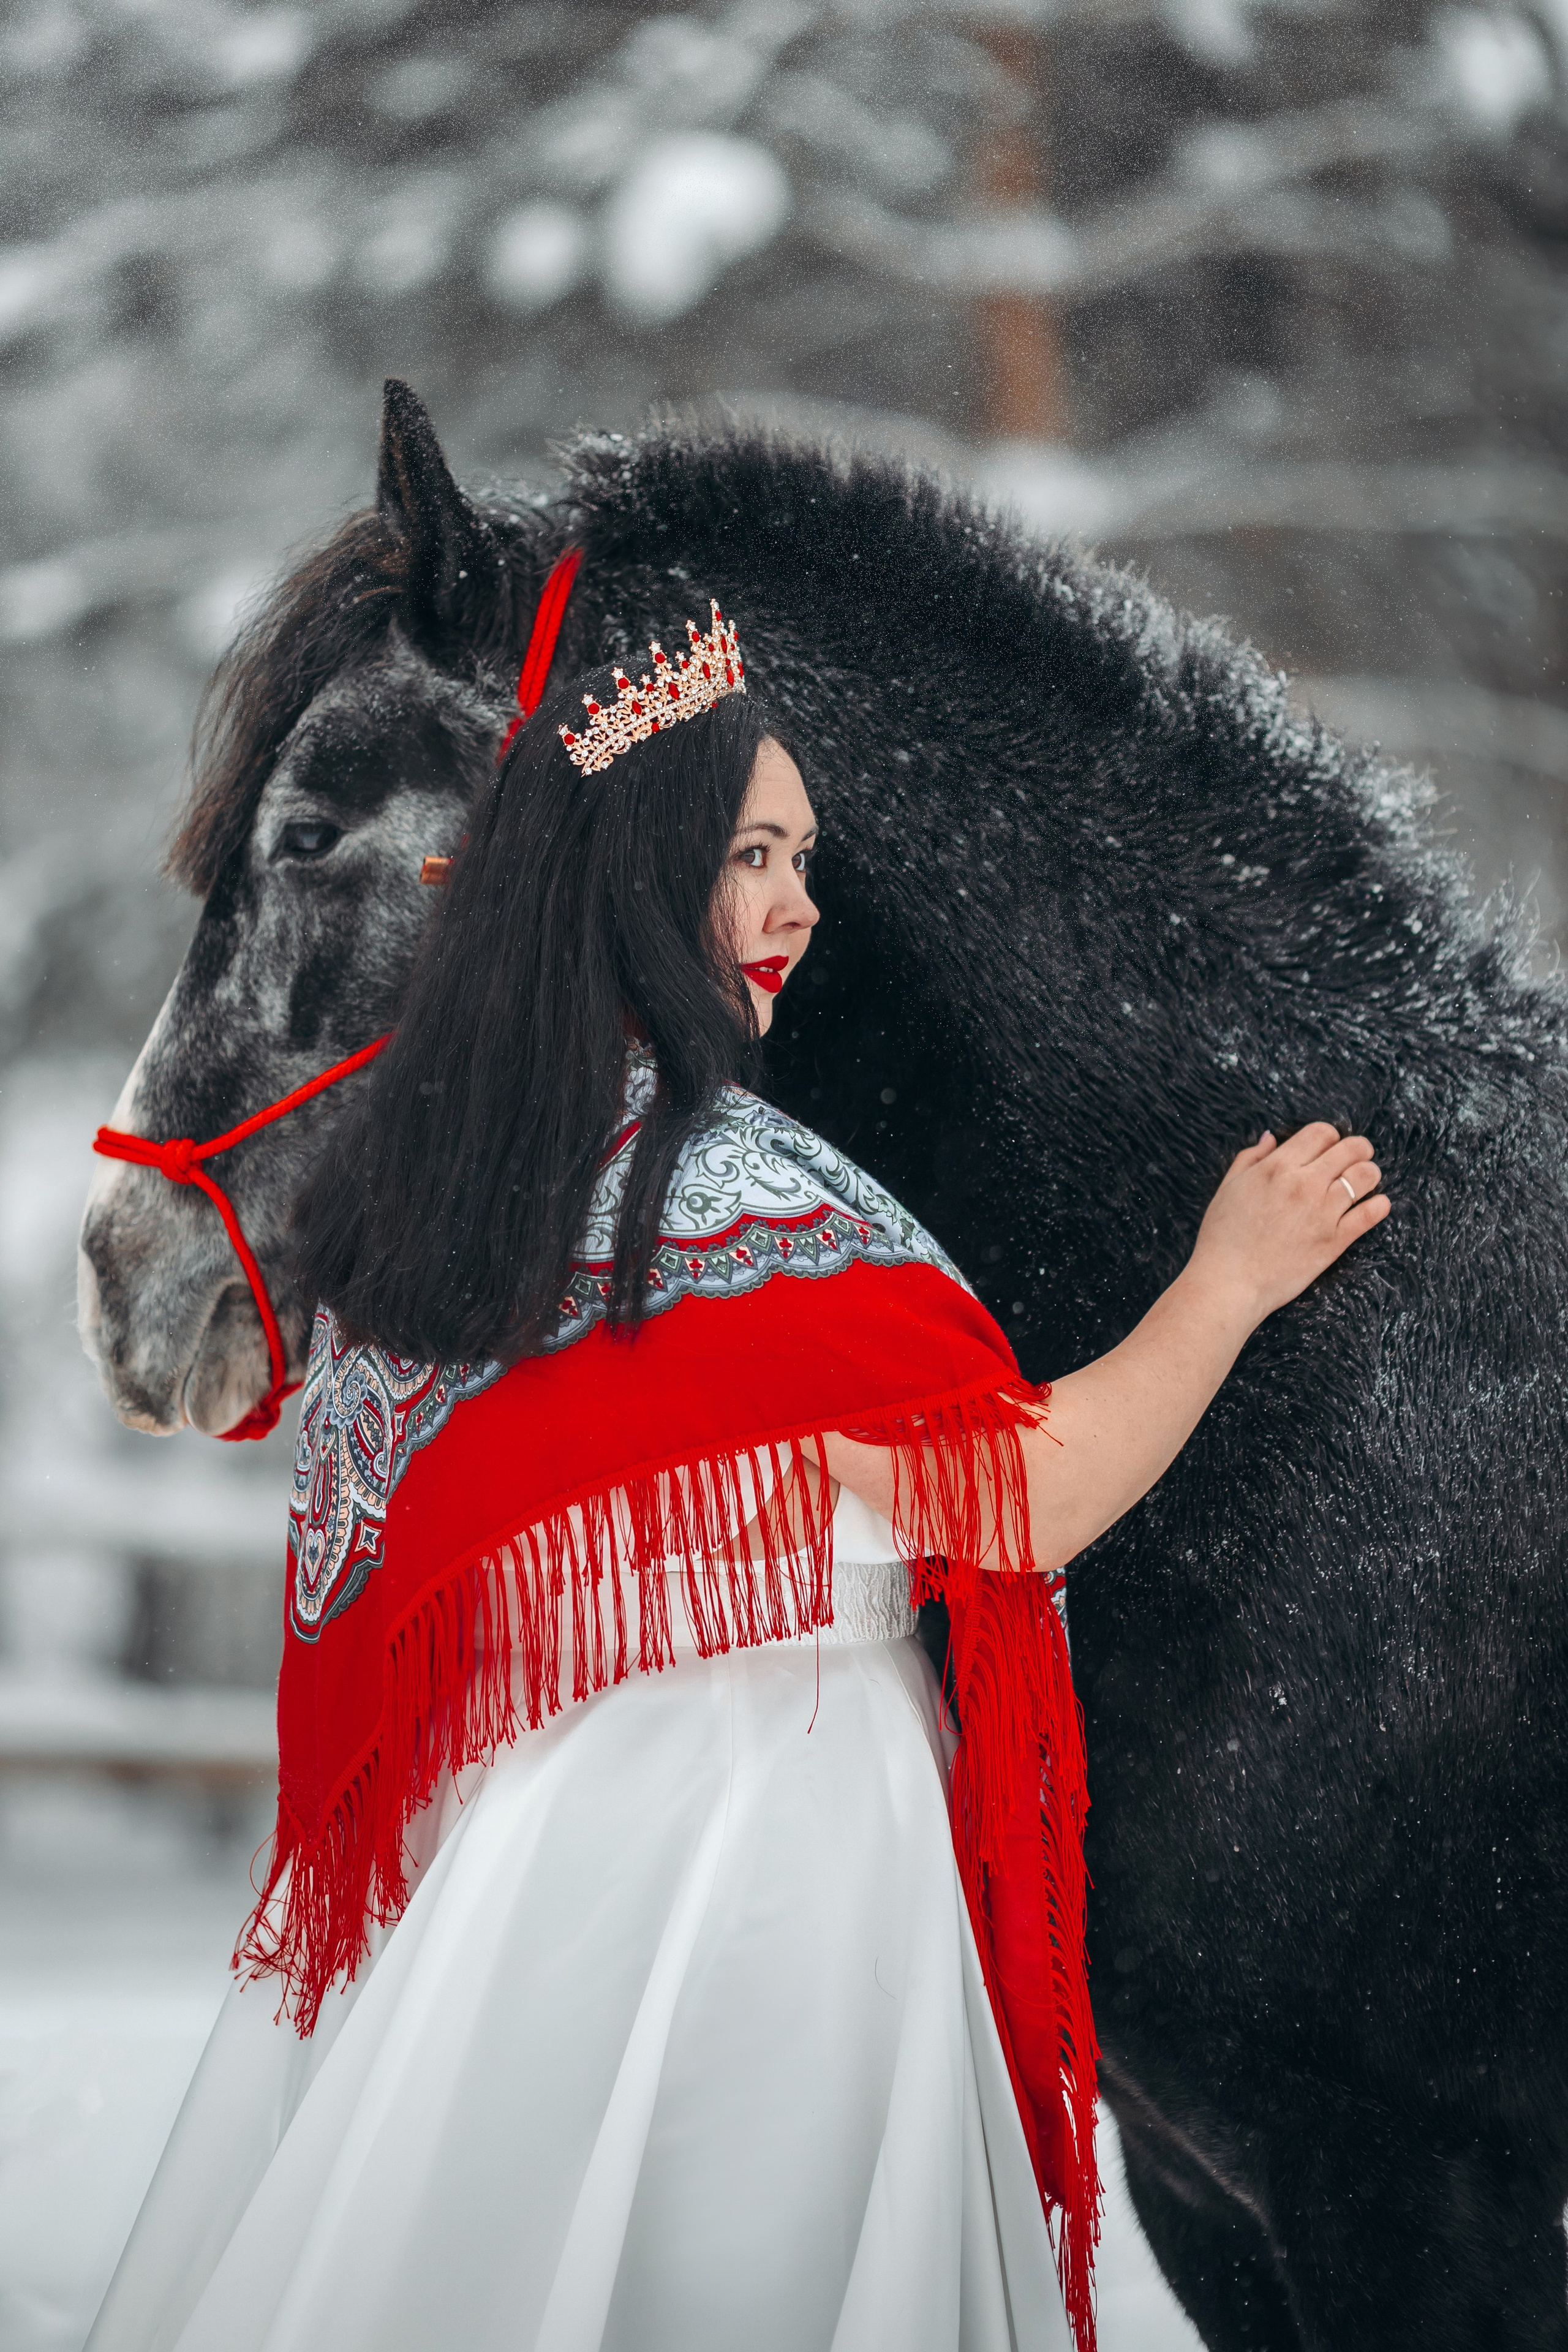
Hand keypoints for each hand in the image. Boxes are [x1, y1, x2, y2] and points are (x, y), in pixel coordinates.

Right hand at [1184, 1123, 1388, 1330]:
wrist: (1229, 1281)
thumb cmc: (1222, 1237)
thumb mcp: (1229, 1187)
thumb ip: (1251, 1158)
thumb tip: (1271, 1137)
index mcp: (1277, 1167)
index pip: (1321, 1133)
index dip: (1330, 1136)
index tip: (1330, 1147)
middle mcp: (1304, 1184)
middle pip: (1351, 1149)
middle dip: (1359, 1149)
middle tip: (1358, 1157)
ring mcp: (1322, 1212)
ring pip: (1366, 1176)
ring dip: (1369, 1174)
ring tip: (1365, 1180)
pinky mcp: (1335, 1240)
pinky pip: (1370, 1214)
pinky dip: (1379, 1206)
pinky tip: (1377, 1204)